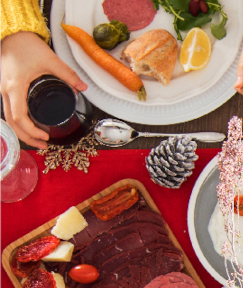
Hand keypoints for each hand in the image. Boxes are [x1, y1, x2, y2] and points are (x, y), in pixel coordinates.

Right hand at [0, 31, 86, 148]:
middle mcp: (5, 90)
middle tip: (44, 145)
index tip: (45, 137)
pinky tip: (30, 125)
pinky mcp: (6, 87)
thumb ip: (68, 75)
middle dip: (26, 136)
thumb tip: (83, 88)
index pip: (18, 116)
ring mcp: (3, 89)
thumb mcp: (50, 60)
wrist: (12, 34)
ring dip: (21, 130)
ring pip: (8, 117)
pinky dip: (18, 120)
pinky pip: (8, 108)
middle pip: (11, 122)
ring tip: (38, 139)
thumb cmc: (27, 45)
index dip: (30, 131)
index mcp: (15, 87)